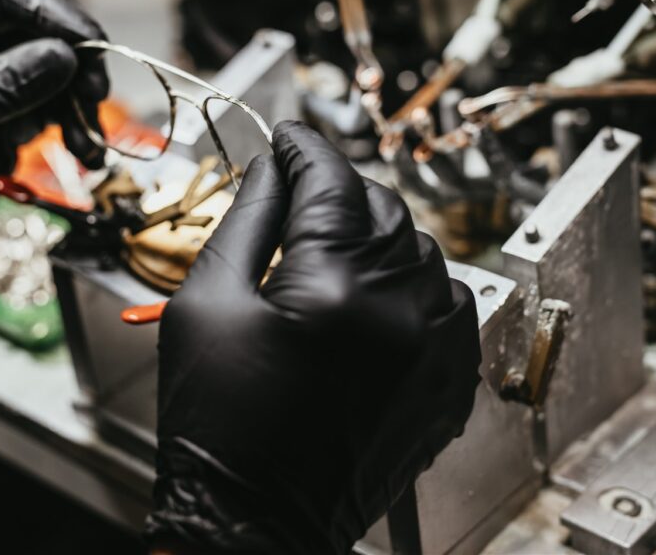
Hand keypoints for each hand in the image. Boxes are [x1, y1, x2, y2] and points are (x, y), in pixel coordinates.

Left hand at [0, 0, 108, 276]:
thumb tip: (64, 57)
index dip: (52, 10)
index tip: (88, 41)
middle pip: (42, 31)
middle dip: (77, 60)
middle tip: (95, 93)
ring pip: (59, 74)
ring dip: (81, 102)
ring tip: (87, 140)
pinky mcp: (12, 123)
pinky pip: (60, 113)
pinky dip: (78, 130)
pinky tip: (85, 154)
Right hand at [146, 121, 480, 553]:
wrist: (251, 521)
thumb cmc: (218, 424)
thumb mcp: (206, 304)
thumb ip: (246, 220)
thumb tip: (271, 169)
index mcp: (336, 289)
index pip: (330, 180)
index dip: (303, 148)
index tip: (287, 138)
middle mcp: (402, 314)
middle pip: (382, 206)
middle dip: (337, 190)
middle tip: (296, 193)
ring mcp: (436, 351)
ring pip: (421, 249)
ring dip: (377, 235)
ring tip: (327, 252)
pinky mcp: (449, 383)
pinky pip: (449, 302)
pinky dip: (414, 284)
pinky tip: (372, 295)